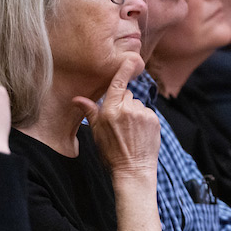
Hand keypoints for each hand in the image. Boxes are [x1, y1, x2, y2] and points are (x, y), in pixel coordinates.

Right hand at [74, 55, 158, 178]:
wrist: (133, 170)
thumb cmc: (111, 153)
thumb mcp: (96, 132)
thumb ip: (90, 111)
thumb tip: (76, 99)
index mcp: (110, 110)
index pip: (118, 83)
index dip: (124, 69)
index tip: (131, 59)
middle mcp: (127, 109)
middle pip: (126, 94)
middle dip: (123, 102)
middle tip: (120, 121)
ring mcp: (142, 114)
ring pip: (137, 103)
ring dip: (134, 112)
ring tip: (131, 130)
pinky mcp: (154, 120)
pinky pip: (147, 112)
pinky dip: (144, 119)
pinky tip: (140, 132)